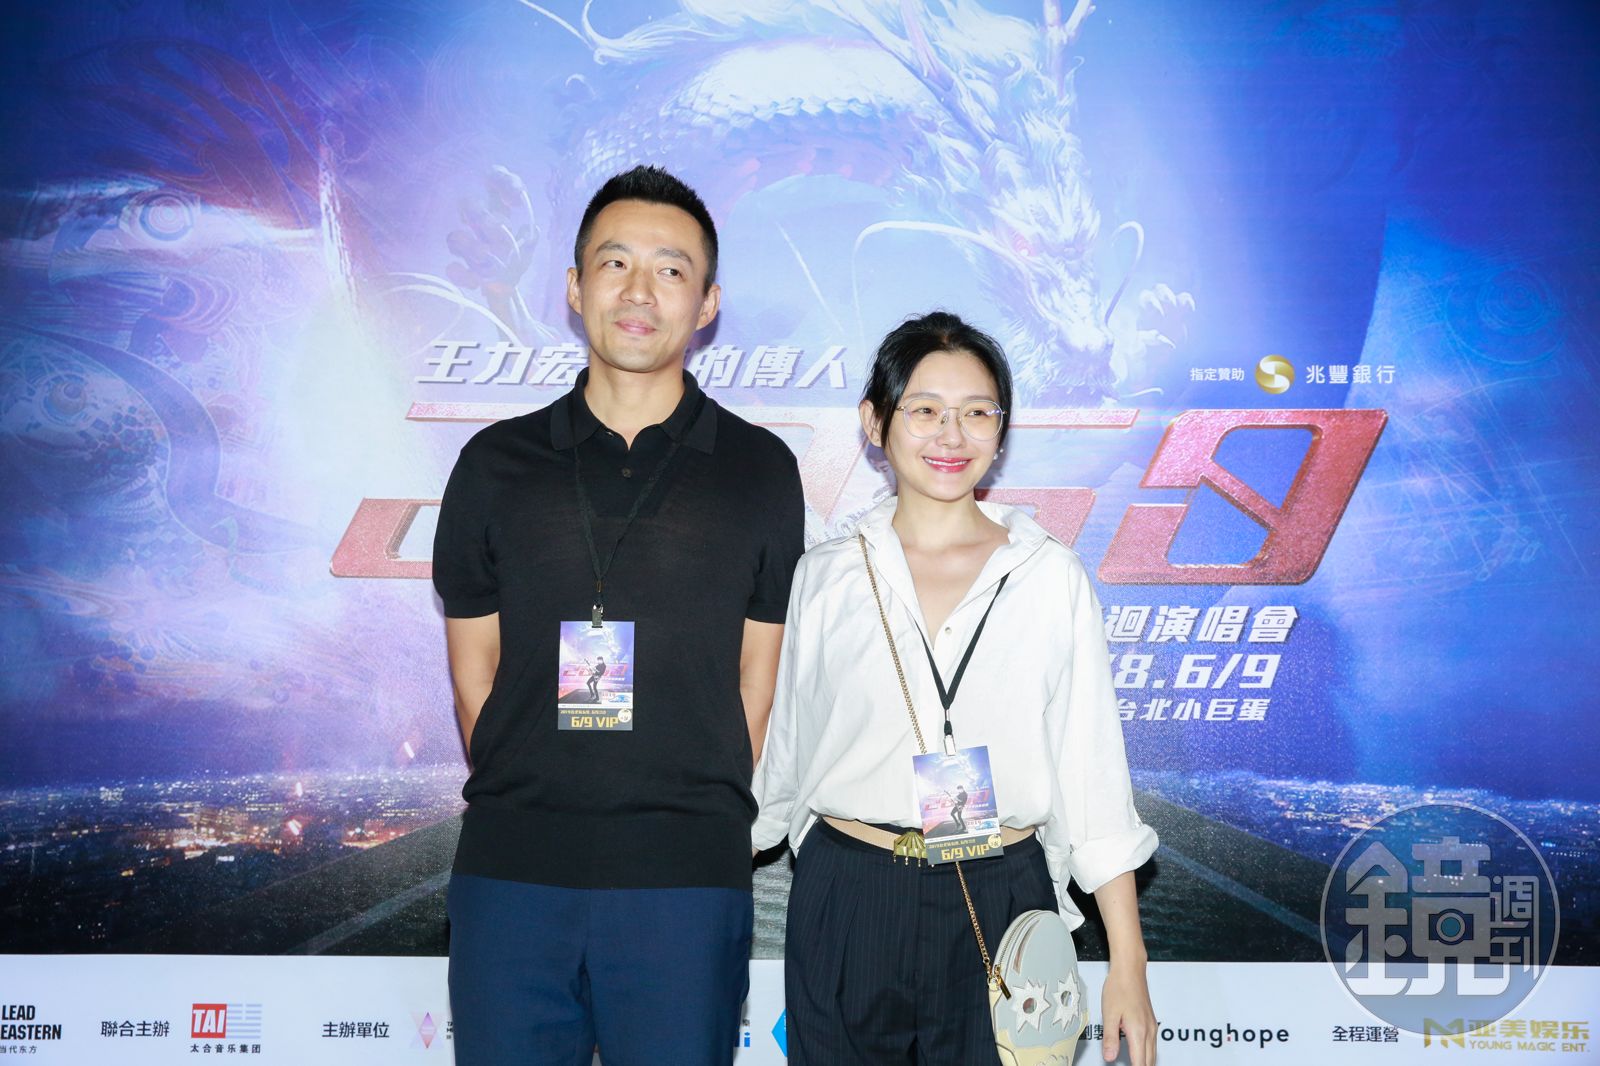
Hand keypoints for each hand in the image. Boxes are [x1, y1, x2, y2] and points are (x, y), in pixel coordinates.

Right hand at [445, 166, 539, 333]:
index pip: (495, 182)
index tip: (515, 199)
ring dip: (471, 247)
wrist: (505, 292)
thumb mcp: (527, 251)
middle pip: (468, 204)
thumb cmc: (515, 264)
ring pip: (455, 237)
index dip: (503, 182)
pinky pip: (453, 268)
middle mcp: (479, 224)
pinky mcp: (461, 267)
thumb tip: (532, 229)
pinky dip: (462, 274)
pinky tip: (475, 281)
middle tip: (500, 234)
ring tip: (486, 258)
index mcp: (498, 212)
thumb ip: (530, 240)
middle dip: (482, 218)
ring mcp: (467, 245)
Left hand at [1101, 962, 1155, 1064]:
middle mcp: (1149, 1031)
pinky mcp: (1151, 1022)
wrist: (1130, 971)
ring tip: (1134, 1065)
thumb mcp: (1109, 1015)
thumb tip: (1110, 1057)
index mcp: (1138, 1032)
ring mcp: (1152, 1027)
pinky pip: (1152, 1045)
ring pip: (1153, 1054)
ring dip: (1145, 1063)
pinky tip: (1138, 1055)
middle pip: (1150, 1062)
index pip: (1140, 1063)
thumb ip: (1110, 1038)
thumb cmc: (1119, 988)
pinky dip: (1147, 1054)